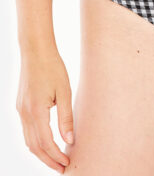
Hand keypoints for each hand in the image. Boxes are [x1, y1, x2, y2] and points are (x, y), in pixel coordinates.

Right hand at [16, 45, 73, 173]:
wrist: (36, 51)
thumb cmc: (53, 68)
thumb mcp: (65, 92)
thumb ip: (67, 117)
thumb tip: (70, 140)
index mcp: (36, 111)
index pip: (45, 143)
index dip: (56, 156)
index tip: (67, 164)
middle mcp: (24, 114)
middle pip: (34, 147)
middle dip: (48, 160)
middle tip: (62, 168)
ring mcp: (20, 110)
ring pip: (28, 140)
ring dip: (41, 153)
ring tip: (56, 159)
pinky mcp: (21, 106)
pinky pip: (27, 131)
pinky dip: (36, 141)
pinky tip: (47, 142)